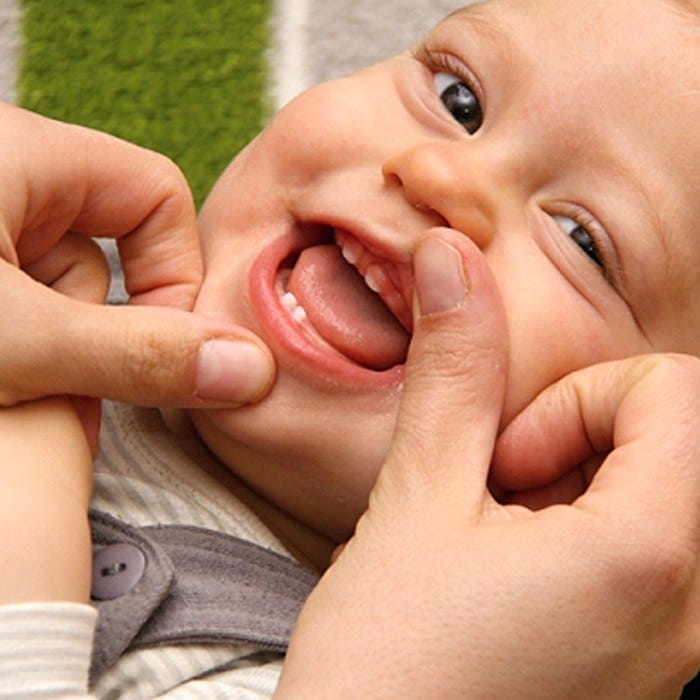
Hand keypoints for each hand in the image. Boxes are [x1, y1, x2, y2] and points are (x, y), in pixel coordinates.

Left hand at [0, 103, 273, 411]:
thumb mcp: (16, 334)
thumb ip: (135, 353)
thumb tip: (250, 371)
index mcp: (23, 153)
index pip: (158, 195)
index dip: (175, 275)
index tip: (150, 349)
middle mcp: (6, 180)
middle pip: (115, 253)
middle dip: (100, 329)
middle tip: (53, 376)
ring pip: (65, 291)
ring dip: (56, 352)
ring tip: (9, 385)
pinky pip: (24, 310)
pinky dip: (25, 356)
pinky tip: (0, 384)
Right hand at [277, 229, 699, 698]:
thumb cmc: (384, 664)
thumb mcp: (415, 502)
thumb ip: (451, 372)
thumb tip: (450, 255)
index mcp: (651, 560)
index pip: (678, 393)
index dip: (579, 401)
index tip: (505, 461)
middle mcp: (692, 615)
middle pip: (680, 443)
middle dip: (584, 441)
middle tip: (501, 494)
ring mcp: (675, 653)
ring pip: (666, 499)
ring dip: (581, 488)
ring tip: (498, 538)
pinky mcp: (642, 671)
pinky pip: (652, 563)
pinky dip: (588, 535)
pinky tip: (511, 575)